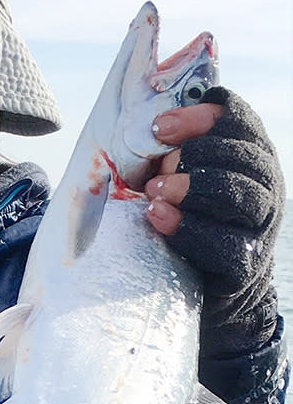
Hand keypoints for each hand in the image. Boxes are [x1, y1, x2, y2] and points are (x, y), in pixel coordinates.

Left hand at [141, 87, 282, 357]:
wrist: (208, 286)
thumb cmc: (187, 220)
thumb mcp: (180, 179)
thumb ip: (170, 151)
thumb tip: (139, 121)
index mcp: (249, 154)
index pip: (237, 120)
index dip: (199, 117)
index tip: (157, 127)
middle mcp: (264, 184)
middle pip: (241, 154)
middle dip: (194, 154)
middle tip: (155, 170)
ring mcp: (260, 224)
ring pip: (238, 193)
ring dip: (191, 187)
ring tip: (154, 193)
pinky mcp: (245, 262)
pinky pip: (223, 241)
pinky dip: (187, 227)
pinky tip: (159, 217)